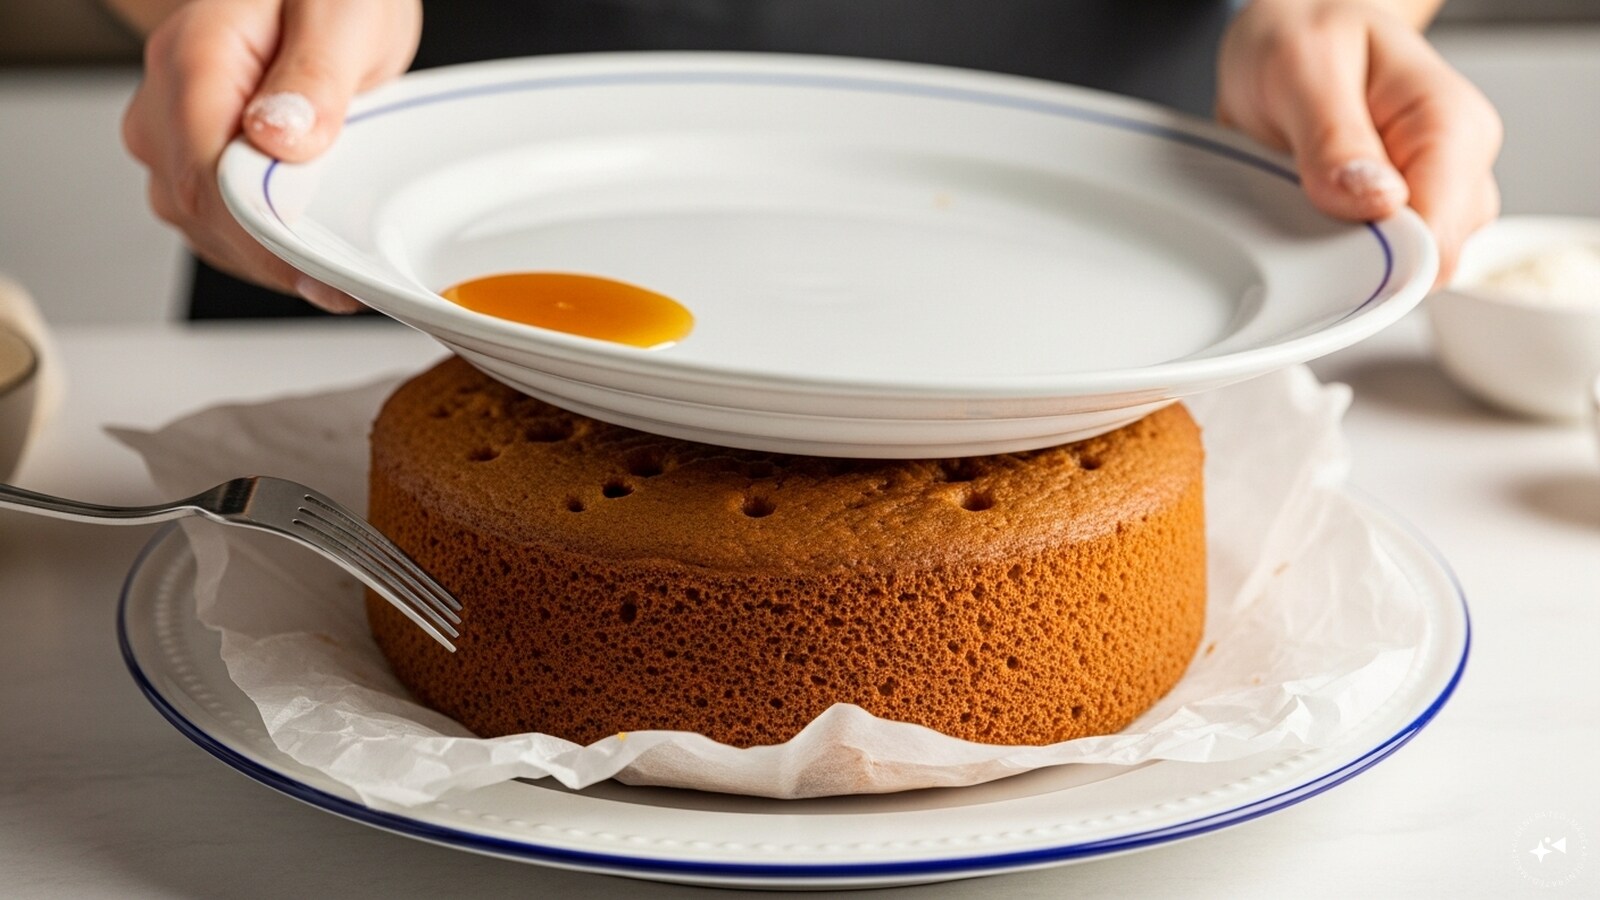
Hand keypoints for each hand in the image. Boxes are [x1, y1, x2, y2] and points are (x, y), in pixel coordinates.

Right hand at [121, 0, 421, 311]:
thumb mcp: (342, 15)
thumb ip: (314, 76)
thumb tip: (280, 138)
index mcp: (195, 59)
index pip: (208, 176)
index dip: (266, 238)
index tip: (322, 271)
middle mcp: (165, 102)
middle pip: (203, 212)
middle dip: (276, 256)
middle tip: (348, 279)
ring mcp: (169, 137)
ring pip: (206, 230)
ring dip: (272, 259)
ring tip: (337, 263)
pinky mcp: (191, 163)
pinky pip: (218, 227)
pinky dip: (266, 248)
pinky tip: (311, 250)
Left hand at [1218, 0, 1501, 284]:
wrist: (1292, 32)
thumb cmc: (1306, 36)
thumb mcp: (1303, 67)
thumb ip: (1336, 136)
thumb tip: (1376, 202)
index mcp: (1451, 125)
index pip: (1442, 230)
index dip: (1382, 255)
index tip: (1324, 237)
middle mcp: (1453, 168)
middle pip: (1424, 263)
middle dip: (1356, 254)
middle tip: (1298, 199)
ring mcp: (1428, 199)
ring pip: (1397, 272)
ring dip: (1336, 252)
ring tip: (1298, 190)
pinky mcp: (1394, 220)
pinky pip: (1366, 265)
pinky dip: (1326, 251)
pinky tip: (1304, 208)